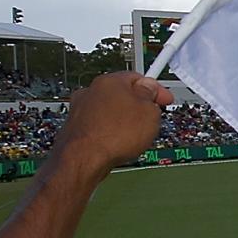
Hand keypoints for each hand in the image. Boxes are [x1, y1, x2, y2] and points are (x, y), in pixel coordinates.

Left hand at [51, 72, 171, 178]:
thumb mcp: (149, 113)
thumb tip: (149, 92)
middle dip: (137, 106)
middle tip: (151, 119)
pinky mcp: (75, 128)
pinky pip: (99, 126)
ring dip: (122, 121)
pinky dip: (109, 133)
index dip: (155, 89)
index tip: (163, 97)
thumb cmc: (112, 136)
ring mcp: (80, 109)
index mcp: (110, 81)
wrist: (83, 160)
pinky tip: (117, 144)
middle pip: (122, 94)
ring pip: (109, 111)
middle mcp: (91, 91)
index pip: (138, 78)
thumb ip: (151, 98)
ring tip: (133, 137)